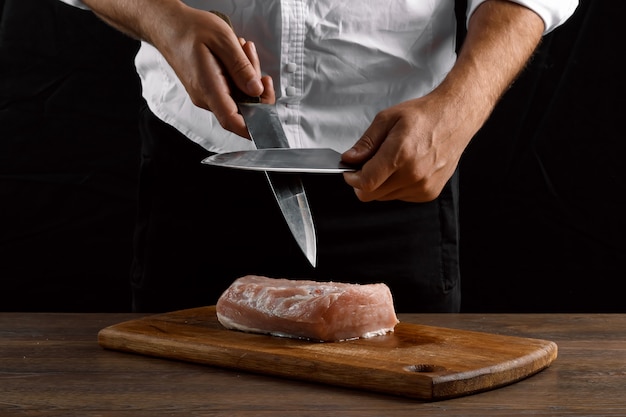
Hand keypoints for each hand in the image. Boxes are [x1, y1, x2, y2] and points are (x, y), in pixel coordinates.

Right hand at [151, 5, 274, 137]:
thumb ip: (241, 67)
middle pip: (242, 106)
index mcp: (208, 88)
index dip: (253, 127)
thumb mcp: (223, 40)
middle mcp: (206, 97)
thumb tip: (256, 90)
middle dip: (255, 85)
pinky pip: (231, 89)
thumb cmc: (189, 29)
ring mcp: (206, 94)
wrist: (168, 26)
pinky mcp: (209, 89)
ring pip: (239, 96)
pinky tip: (236, 55)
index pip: (232, 120)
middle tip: (251, 56)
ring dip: (247, 75)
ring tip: (241, 48)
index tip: (269, 122)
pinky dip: (239, 74)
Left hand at [341, 90, 477, 202]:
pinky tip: (405, 168)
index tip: (350, 171)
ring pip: (385, 197)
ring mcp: (423, 186)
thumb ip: (366, 142)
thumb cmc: (424, 115)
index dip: (352, 178)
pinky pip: (400, 197)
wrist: (455, 118)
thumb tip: (349, 159)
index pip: (366, 183)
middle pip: (372, 195)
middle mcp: (413, 174)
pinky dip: (396, 186)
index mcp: (400, 154)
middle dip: (364, 181)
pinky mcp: (429, 193)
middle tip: (369, 164)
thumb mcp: (387, 119)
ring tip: (393, 162)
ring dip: (381, 184)